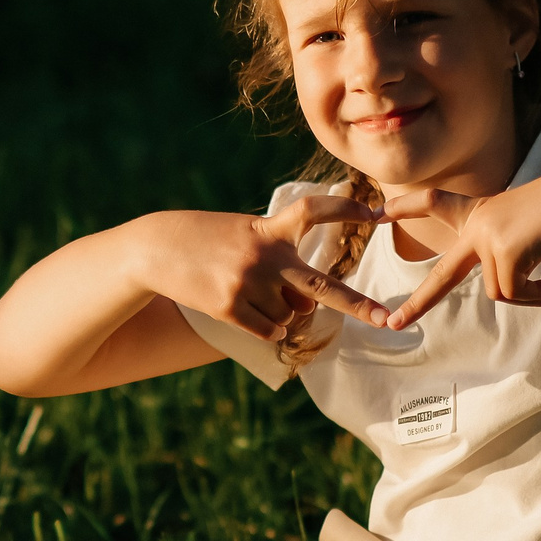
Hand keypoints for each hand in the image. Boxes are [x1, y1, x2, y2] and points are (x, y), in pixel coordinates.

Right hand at [138, 195, 390, 341]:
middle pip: (321, 287)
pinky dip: (266, 326)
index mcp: (269, 229)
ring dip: (280, 312)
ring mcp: (247, 284)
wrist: (154, 249)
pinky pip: (268, 330)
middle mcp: (264, 257)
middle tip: (386, 320)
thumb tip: (304, 311)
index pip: (313, 212)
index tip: (373, 214)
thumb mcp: (245, 236)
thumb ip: (281, 263)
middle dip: (357, 304)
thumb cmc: (205, 240)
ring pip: (289, 315)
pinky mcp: (228, 308)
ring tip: (248, 292)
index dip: (345, 211)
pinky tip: (242, 309)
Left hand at [382, 161, 540, 329]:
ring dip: (526, 297)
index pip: (434, 203)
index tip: (375, 215)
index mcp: (479, 212)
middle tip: (394, 325)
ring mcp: (488, 237)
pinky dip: (534, 297)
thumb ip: (506, 255)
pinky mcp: (504, 251)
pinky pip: (514, 294)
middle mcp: (477, 223)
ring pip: (497, 292)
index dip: (405, 208)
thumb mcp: (527, 232)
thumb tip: (505, 292)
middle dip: (419, 304)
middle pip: (443, 274)